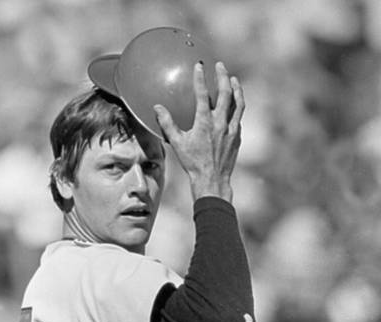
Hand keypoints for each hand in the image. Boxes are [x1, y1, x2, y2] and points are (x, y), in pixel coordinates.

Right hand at [154, 61, 243, 202]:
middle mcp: (221, 123)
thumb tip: (157, 108)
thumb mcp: (177, 144)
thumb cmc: (193, 164)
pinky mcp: (237, 138)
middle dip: (223, 77)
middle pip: (225, 93)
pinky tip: (235, 106)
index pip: (203, 94)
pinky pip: (239, 118)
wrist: (212, 180)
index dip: (200, 78)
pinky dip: (237, 108)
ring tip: (234, 80)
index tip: (199, 66)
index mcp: (205, 123)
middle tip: (220, 66)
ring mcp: (232, 130)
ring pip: (238, 103)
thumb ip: (167, 124)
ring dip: (236, 89)